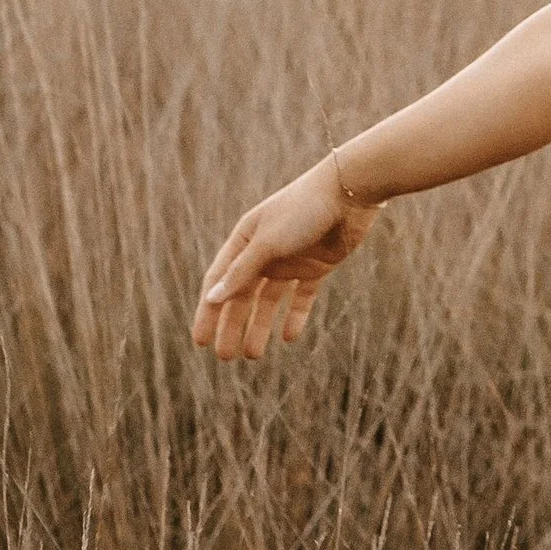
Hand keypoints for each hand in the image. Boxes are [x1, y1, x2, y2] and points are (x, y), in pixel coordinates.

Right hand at [191, 158, 379, 362]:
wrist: (350, 192)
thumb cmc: (303, 210)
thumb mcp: (268, 242)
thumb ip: (241, 272)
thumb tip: (212, 298)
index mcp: (244, 241)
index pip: (219, 281)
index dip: (208, 311)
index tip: (200, 341)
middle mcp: (264, 252)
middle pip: (242, 296)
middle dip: (232, 326)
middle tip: (225, 357)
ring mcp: (291, 260)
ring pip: (269, 301)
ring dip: (260, 326)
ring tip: (252, 355)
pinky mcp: (317, 266)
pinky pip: (302, 297)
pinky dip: (294, 316)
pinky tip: (288, 338)